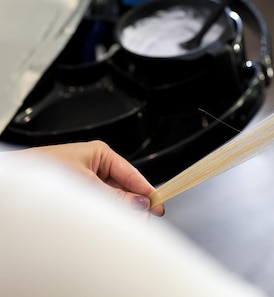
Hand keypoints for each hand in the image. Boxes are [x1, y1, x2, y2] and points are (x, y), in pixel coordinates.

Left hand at [12, 141, 164, 215]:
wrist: (13, 177)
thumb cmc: (42, 170)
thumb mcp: (86, 184)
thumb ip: (114, 196)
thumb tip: (138, 203)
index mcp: (100, 154)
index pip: (131, 173)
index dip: (146, 190)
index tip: (158, 205)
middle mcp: (95, 165)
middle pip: (123, 187)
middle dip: (132, 203)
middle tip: (142, 219)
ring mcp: (87, 178)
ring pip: (112, 196)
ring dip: (117, 209)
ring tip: (124, 221)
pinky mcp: (78, 191)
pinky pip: (99, 201)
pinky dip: (105, 211)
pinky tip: (108, 219)